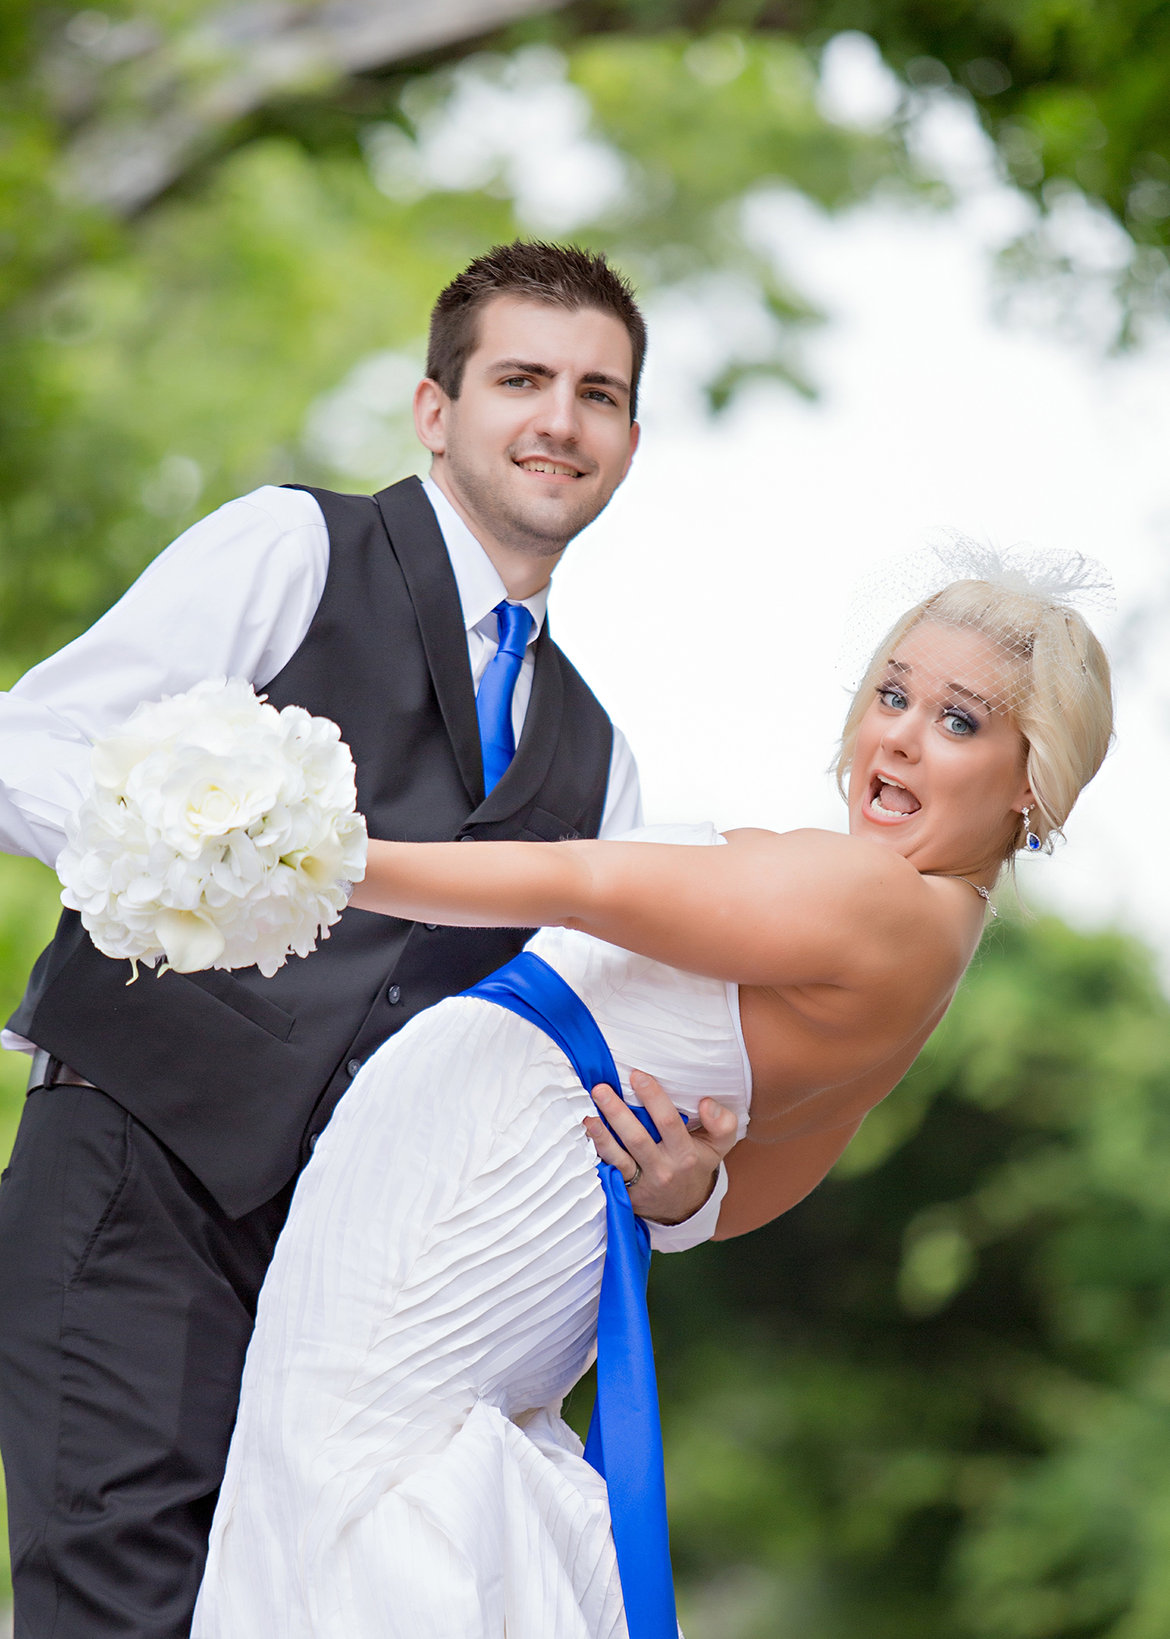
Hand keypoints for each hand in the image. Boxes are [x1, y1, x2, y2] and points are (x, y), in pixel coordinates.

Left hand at [583, 1070, 739, 1224]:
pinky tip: (585, 1136)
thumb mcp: (719, 1147)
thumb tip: (707, 1102)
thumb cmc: (697, 1165)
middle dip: (617, 1112)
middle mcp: (663, 1169)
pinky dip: (595, 1154)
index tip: (637, 1075)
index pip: (668, 1122)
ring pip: (618, 1158)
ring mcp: (641, 1183)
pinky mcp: (625, 1193)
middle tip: (600, 1089)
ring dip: (601, 1136)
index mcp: (686, 1154)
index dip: (653, 1098)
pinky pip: (607, 1172)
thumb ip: (723, 1123)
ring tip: (588, 1116)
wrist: (684, 1208)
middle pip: (637, 1139)